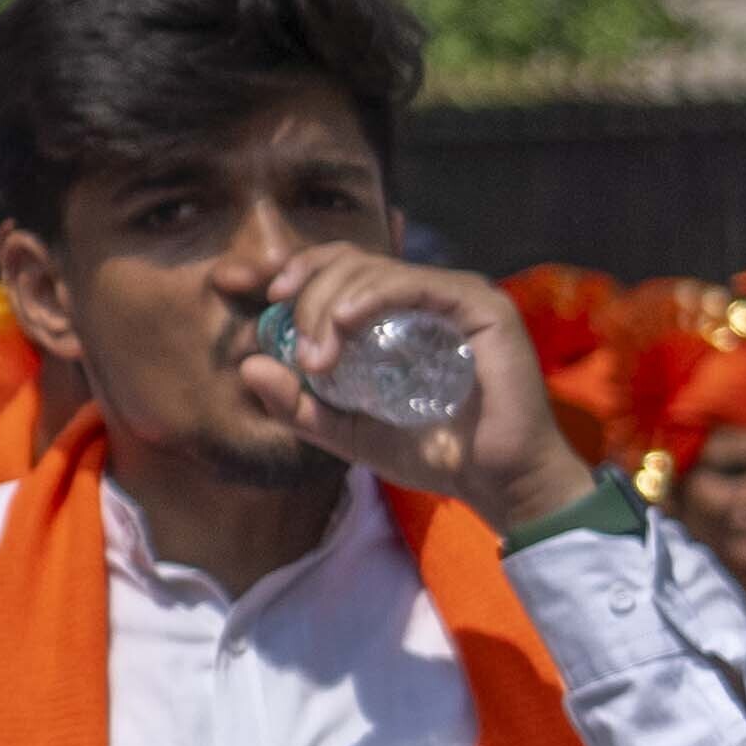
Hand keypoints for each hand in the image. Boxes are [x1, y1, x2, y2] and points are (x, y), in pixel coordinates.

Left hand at [225, 242, 592, 527]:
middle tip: (300, 355)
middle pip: (349, 263)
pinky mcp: (483, 307)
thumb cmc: (432, 453)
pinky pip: (415, 284)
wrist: (497, 482)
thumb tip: (248, 366)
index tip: (259, 294)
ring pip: (374, 272)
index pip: (341, 266)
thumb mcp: (347, 431)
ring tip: (319, 359)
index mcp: (397, 312)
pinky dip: (372, 297)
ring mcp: (457, 295)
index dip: (297, 269)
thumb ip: (298, 404)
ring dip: (330, 307)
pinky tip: (343, 323)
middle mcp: (427, 295)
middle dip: (308, 298)